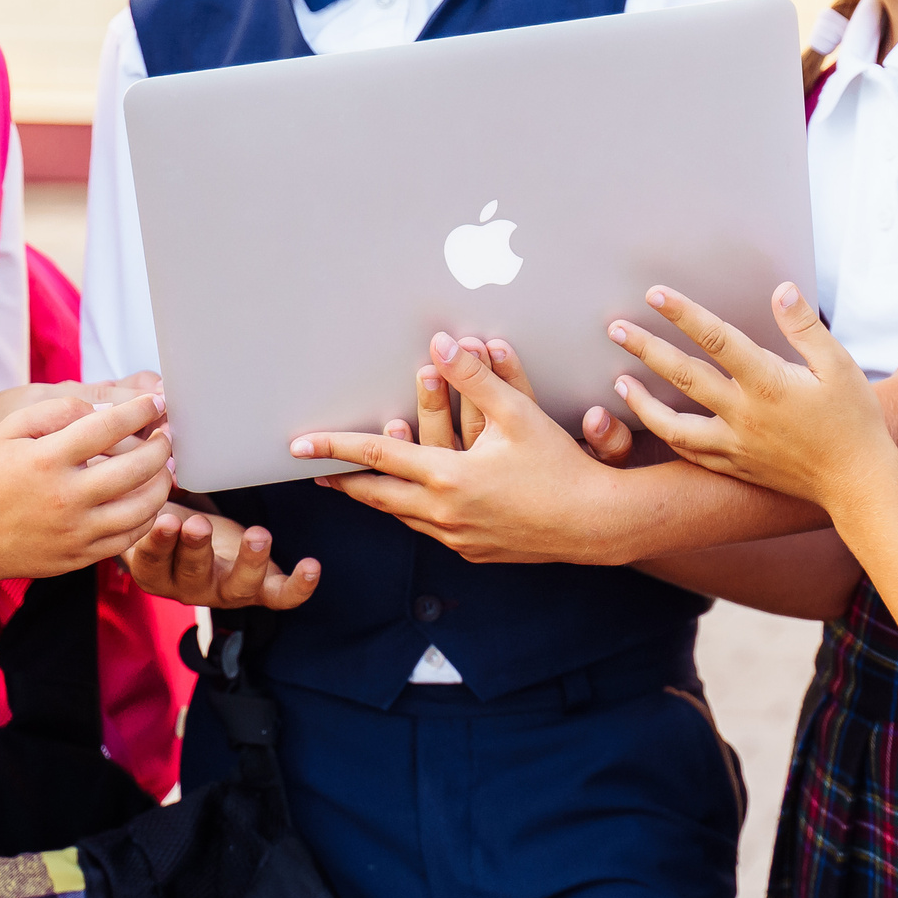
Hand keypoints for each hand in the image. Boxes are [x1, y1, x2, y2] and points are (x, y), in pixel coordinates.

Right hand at [0, 392, 174, 580]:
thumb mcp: (9, 430)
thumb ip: (56, 410)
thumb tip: (101, 410)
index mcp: (47, 460)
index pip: (108, 427)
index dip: (139, 411)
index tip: (155, 403)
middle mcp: (66, 496)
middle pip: (137, 468)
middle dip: (161, 447)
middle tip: (165, 436)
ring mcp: (77, 530)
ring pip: (143, 507)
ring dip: (162, 483)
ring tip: (163, 467)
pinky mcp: (81, 555)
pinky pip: (131, 536)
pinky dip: (148, 515)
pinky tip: (147, 499)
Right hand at [123, 503, 319, 608]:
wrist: (196, 547)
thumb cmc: (170, 520)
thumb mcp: (155, 504)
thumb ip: (152, 484)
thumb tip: (159, 449)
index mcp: (154, 570)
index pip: (153, 560)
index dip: (158, 543)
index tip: (165, 520)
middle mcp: (189, 588)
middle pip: (192, 574)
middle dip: (196, 548)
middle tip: (197, 525)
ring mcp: (226, 592)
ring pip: (238, 587)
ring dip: (249, 562)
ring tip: (258, 535)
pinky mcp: (261, 592)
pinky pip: (281, 597)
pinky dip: (298, 586)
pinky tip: (311, 566)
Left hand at [291, 334, 633, 563]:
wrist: (598, 524)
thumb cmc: (561, 466)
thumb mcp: (519, 413)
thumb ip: (477, 378)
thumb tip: (441, 346)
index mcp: (447, 478)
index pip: (376, 458)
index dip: (335, 448)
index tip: (299, 447)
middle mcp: (444, 514)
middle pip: (378, 497)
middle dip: (345, 483)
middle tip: (317, 474)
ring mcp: (459, 538)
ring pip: (403, 518)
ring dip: (379, 499)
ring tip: (360, 487)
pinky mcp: (476, 551)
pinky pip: (431, 531)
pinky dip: (414, 515)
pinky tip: (415, 507)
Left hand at [609, 283, 897, 516]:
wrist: (857, 482)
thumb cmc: (853, 419)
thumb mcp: (839, 365)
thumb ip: (805, 327)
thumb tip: (781, 290)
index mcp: (768, 383)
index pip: (717, 339)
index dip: (684, 313)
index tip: (655, 294)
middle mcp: (744, 415)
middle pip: (683, 376)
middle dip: (646, 349)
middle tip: (615, 329)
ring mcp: (735, 445)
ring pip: (675, 425)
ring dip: (643, 402)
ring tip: (619, 383)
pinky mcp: (735, 466)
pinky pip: (691, 453)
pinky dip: (669, 436)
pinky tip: (656, 421)